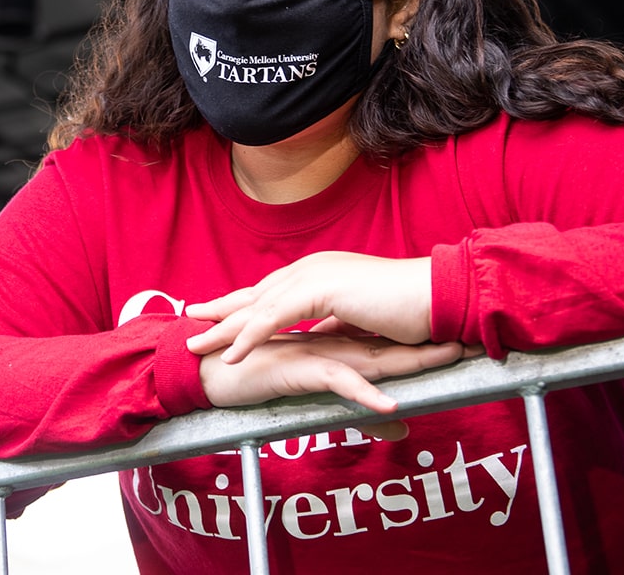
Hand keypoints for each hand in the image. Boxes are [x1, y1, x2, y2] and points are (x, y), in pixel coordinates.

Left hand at [186, 252, 433, 364]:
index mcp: (319, 271)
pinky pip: (276, 318)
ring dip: (223, 328)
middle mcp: (311, 267)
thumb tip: (323, 335)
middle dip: (219, 311)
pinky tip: (231, 356)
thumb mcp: (362, 316)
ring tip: (194, 347)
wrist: (435, 295)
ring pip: (257, 306)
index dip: (239, 305)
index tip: (211, 316)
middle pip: (254, 295)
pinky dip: (250, 337)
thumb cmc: (409, 307)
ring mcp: (315, 275)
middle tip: (188, 323)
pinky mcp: (322, 291)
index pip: (269, 291)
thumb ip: (338, 322)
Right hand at [198, 333, 465, 435]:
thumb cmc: (257, 380)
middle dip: (433, 348)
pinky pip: (339, 382)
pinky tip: (391, 403)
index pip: (392, 347)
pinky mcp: (302, 368)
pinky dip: (366, 395)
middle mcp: (335, 346)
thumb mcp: (317, 398)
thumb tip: (400, 423)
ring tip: (447, 360)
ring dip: (412, 362)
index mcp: (341, 346)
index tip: (462, 346)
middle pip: (393, 349)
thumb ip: (358, 408)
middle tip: (474, 345)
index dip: (426, 348)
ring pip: (374, 359)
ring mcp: (320, 354)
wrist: (209, 370)